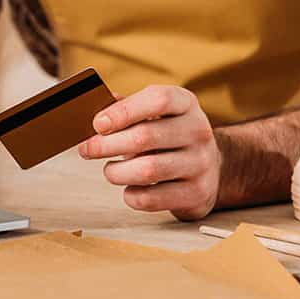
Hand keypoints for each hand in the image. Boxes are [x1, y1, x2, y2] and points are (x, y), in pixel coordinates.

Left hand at [78, 85, 218, 220]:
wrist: (212, 168)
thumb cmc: (171, 138)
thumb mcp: (157, 114)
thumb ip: (127, 109)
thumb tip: (96, 111)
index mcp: (186, 104)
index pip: (158, 100)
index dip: (124, 111)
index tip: (98, 124)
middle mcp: (198, 131)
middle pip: (145, 137)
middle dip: (107, 145)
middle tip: (88, 149)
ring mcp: (200, 164)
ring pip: (146, 170)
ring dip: (116, 172)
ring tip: (110, 171)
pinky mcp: (196, 194)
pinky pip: (151, 198)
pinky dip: (131, 195)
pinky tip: (129, 188)